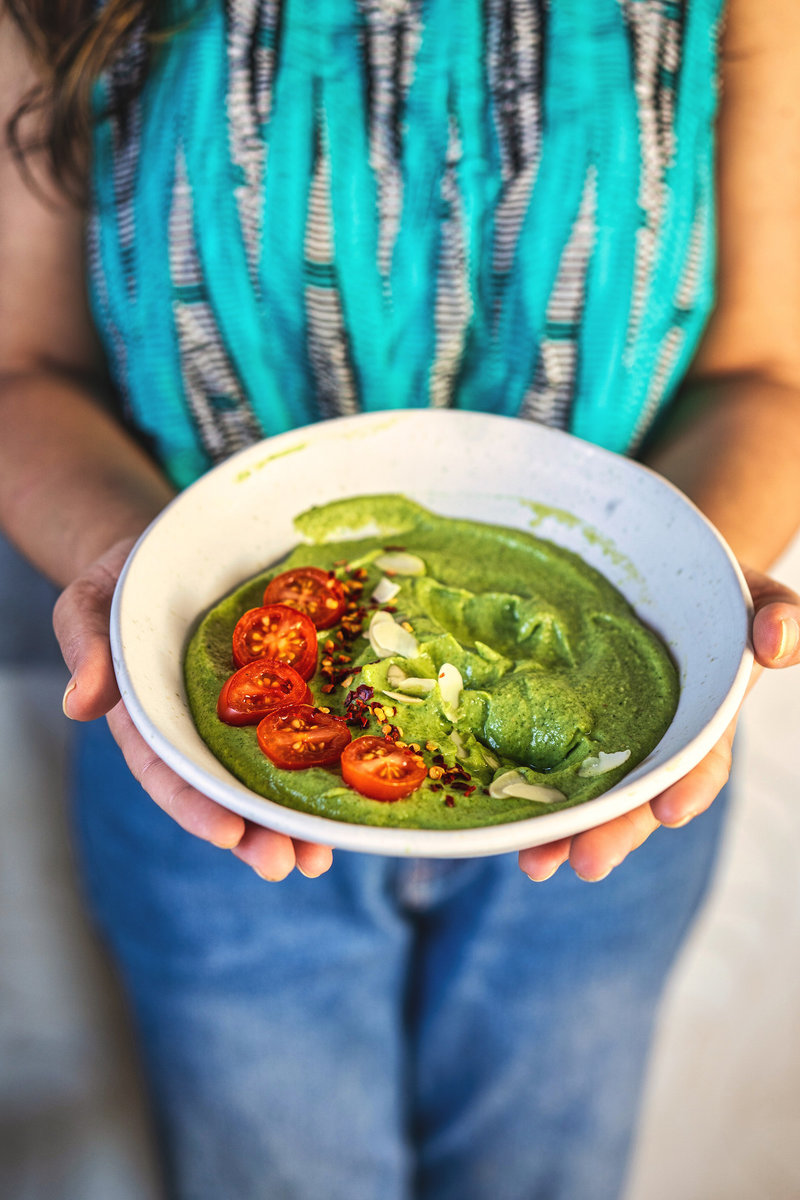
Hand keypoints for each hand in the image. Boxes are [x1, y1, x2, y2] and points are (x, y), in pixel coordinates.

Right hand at [55, 539, 332, 880]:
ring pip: (277, 771)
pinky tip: (364, 788)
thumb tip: (79, 704)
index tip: (226, 832)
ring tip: (322, 856)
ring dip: (300, 816)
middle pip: (230, 788)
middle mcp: (206, 728)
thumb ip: (87, 646)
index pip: (169, 770)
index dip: (195, 804)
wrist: (178, 549)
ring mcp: (254, 710)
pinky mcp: (295, 685)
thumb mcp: (91, 602)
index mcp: (152, 718)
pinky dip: (339, 755)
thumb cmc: (125, 581)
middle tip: (286, 864)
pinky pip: (318, 720)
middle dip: (258, 831)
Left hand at [518, 564, 799, 883]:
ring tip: (534, 863)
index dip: (688, 787)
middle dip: (614, 833)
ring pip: (586, 794)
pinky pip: (542, 762)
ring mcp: (605, 741)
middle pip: (635, 798)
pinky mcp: (559, 727)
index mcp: (704, 724)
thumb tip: (775, 640)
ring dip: (562, 832)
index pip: (702, 764)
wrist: (650, 578)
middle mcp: (652, 744)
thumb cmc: (712, 596)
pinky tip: (499, 819)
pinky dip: (524, 793)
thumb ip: (779, 617)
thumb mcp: (756, 598)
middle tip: (586, 863)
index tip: (671, 809)